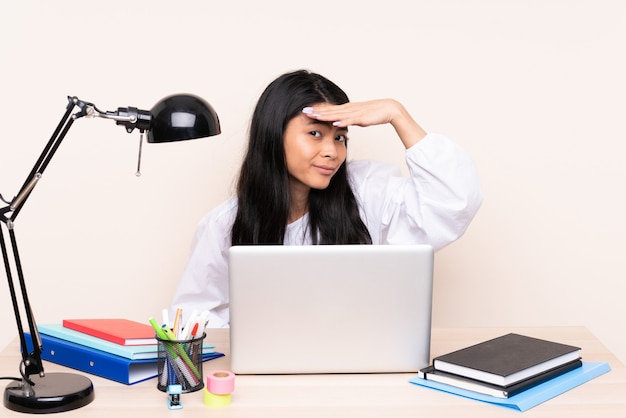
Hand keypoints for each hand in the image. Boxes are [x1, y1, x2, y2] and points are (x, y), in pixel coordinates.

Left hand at [303, 99, 426, 147]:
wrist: (390, 109)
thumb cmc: (375, 114)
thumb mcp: (358, 117)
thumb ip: (349, 119)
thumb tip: (340, 124)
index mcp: (348, 109)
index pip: (330, 110)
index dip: (318, 110)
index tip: (306, 111)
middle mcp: (349, 109)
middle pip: (330, 110)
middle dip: (317, 111)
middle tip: (304, 111)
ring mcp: (355, 112)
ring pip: (337, 114)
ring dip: (325, 115)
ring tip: (314, 115)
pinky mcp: (362, 117)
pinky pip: (350, 119)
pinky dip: (341, 120)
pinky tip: (333, 122)